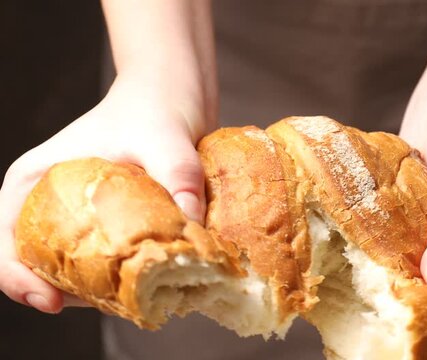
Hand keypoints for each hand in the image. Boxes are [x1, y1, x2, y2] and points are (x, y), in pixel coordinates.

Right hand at [0, 76, 209, 312]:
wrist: (175, 92)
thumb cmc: (155, 105)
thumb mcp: (166, 138)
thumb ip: (178, 177)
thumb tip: (189, 223)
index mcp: (35, 180)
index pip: (1, 238)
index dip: (16, 276)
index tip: (51, 300)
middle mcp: (48, 204)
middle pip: (36, 266)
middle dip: (68, 293)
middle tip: (115, 303)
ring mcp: (78, 218)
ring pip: (72, 272)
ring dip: (101, 291)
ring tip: (140, 292)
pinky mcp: (108, 227)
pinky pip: (105, 265)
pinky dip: (123, 279)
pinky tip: (155, 281)